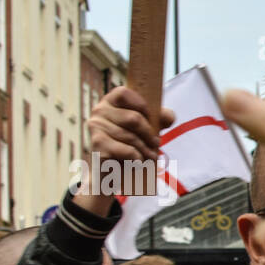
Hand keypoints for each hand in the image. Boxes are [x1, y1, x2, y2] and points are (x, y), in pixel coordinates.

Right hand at [77, 86, 175, 210]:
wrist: (112, 172)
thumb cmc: (130, 146)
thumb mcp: (146, 129)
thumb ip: (159, 119)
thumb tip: (169, 117)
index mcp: (109, 102)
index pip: (123, 92)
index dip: (141, 105)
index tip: (151, 119)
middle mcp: (98, 111)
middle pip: (133, 118)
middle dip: (150, 135)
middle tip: (156, 145)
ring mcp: (95, 127)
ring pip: (131, 137)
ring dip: (146, 150)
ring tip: (150, 157)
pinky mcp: (98, 145)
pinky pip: (127, 150)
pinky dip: (137, 158)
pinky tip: (138, 162)